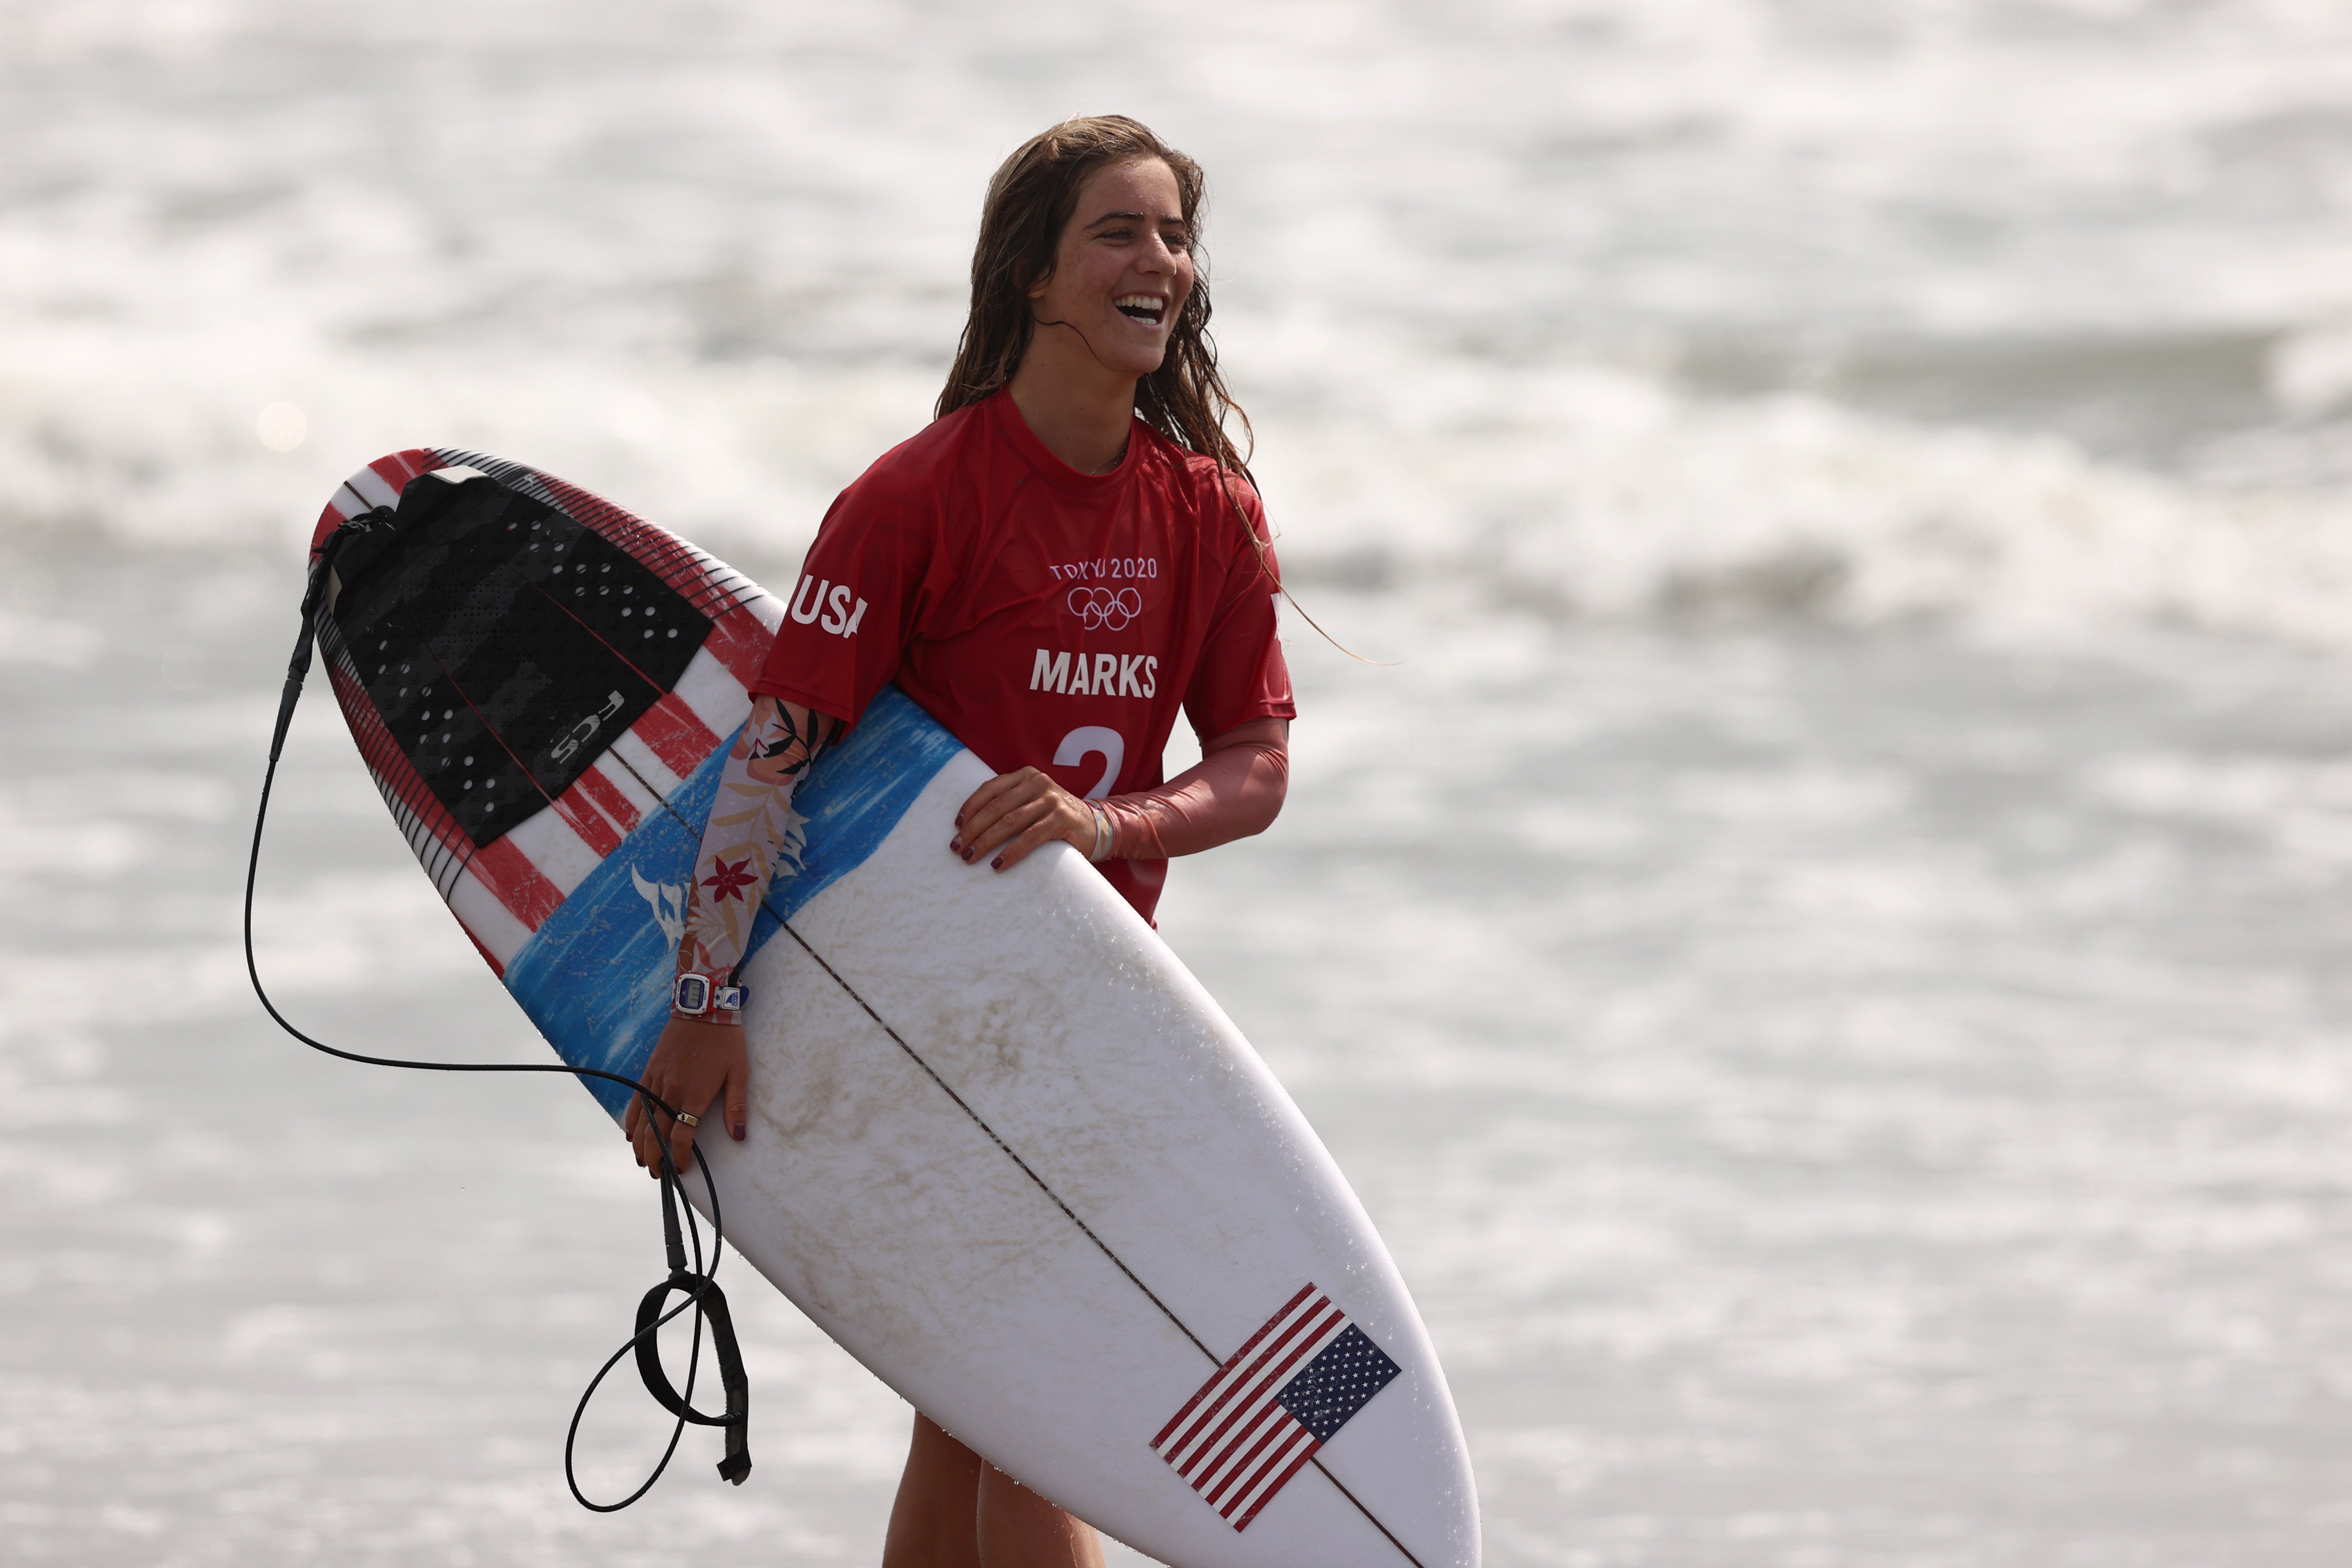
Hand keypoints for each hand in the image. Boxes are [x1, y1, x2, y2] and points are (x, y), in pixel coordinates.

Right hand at [623, 1014, 747, 1178]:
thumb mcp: (739, 1072)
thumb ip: (736, 1106)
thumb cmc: (725, 1040)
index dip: (678, 1156)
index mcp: (695, 1094)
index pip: (681, 1136)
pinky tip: (630, 1133)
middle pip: (656, 1133)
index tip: (681, 1169)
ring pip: (641, 1120)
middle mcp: (671, 1090)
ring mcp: (657, 1080)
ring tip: (643, 1160)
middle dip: (655, 1157)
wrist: (702, 1008)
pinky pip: (635, 1100)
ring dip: (640, 1144)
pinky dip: (631, 1120)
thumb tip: (738, 1136)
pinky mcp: (649, 1070)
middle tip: (658, 1174)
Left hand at [950, 767, 1096, 871]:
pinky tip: (998, 864)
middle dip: (973, 829)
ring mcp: (1051, 799)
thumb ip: (1009, 803)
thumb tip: (969, 824)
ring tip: (970, 857)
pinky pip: (1030, 837)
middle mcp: (1038, 782)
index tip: (956, 826)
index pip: (991, 788)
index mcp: (1026, 775)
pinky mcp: (1062, 819)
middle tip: (957, 847)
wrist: (1096, 826)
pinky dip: (1011, 852)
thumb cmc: (1055, 818)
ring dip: (986, 842)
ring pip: (1010, 821)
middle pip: (996, 807)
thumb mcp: (1032, 803)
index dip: (970, 807)